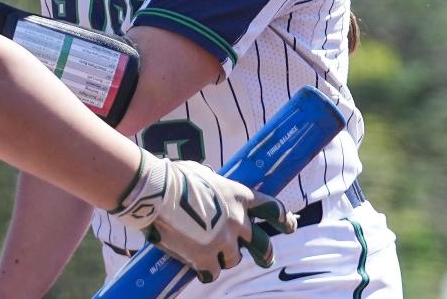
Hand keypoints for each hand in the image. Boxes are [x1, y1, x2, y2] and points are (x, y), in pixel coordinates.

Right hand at [113, 156, 295, 282]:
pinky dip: (205, 271)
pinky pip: (212, 272)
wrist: (157, 193)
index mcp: (238, 196)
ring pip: (233, 259)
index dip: (282, 218)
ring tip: (209, 256)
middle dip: (265, 253)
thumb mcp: (201, 174)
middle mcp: (237, 220)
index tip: (289, 224)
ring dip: (223, 258)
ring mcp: (223, 241)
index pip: (271, 208)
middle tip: (266, 259)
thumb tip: (208, 187)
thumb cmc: (174, 177)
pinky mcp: (206, 258)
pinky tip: (198, 270)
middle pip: (262, 243)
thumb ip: (212, 185)